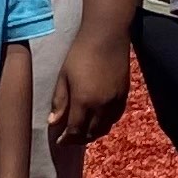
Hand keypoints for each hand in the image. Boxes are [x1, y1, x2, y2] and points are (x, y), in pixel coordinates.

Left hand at [47, 29, 130, 147]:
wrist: (106, 36)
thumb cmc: (80, 53)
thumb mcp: (63, 76)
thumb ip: (59, 101)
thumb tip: (53, 122)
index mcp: (83, 101)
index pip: (75, 131)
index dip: (67, 139)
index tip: (59, 141)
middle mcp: (101, 106)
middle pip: (91, 133)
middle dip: (79, 139)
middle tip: (70, 139)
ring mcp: (115, 101)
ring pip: (105, 128)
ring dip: (93, 133)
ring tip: (83, 132)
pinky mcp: (124, 95)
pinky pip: (115, 117)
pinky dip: (106, 124)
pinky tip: (99, 120)